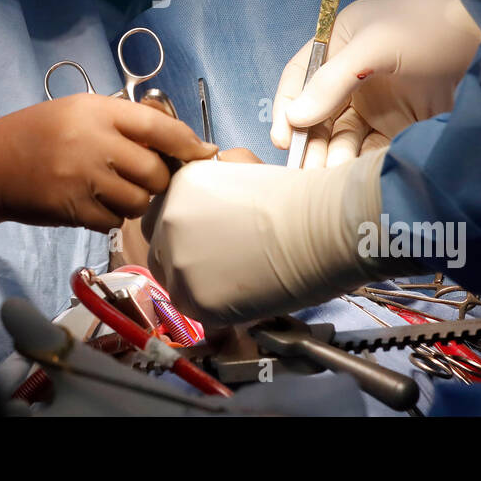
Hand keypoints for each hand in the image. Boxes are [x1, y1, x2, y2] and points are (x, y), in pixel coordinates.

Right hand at [0, 94, 217, 233]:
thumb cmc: (42, 132)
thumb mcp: (81, 110)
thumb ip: (124, 122)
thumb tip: (179, 140)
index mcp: (99, 112)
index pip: (159, 127)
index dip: (188, 143)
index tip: (204, 153)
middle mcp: (94, 142)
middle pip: (155, 171)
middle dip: (156, 179)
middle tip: (142, 177)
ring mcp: (83, 177)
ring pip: (138, 201)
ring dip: (135, 201)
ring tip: (113, 190)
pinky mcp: (73, 209)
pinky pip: (114, 220)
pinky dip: (111, 216)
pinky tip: (93, 203)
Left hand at [148, 151, 391, 326]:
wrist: (320, 229)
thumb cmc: (296, 200)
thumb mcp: (242, 172)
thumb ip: (212, 183)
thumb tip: (208, 191)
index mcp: (178, 185)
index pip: (160, 215)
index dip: (182, 229)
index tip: (203, 239)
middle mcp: (166, 220)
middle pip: (160, 249)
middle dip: (185, 257)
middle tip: (220, 263)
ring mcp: (176, 261)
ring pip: (175, 282)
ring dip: (198, 283)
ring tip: (237, 279)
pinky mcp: (193, 298)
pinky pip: (195, 308)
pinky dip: (216, 306)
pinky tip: (244, 294)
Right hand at [271, 0, 480, 167]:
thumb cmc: (429, 31)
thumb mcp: (375, 46)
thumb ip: (332, 81)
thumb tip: (294, 119)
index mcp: (341, 42)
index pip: (300, 76)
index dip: (287, 106)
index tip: (285, 139)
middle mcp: (353, 72)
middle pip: (317, 111)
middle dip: (309, 139)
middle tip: (304, 170)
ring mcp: (377, 100)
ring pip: (341, 134)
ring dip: (331, 154)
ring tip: (328, 177)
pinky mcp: (401, 125)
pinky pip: (369, 148)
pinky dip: (357, 162)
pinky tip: (352, 176)